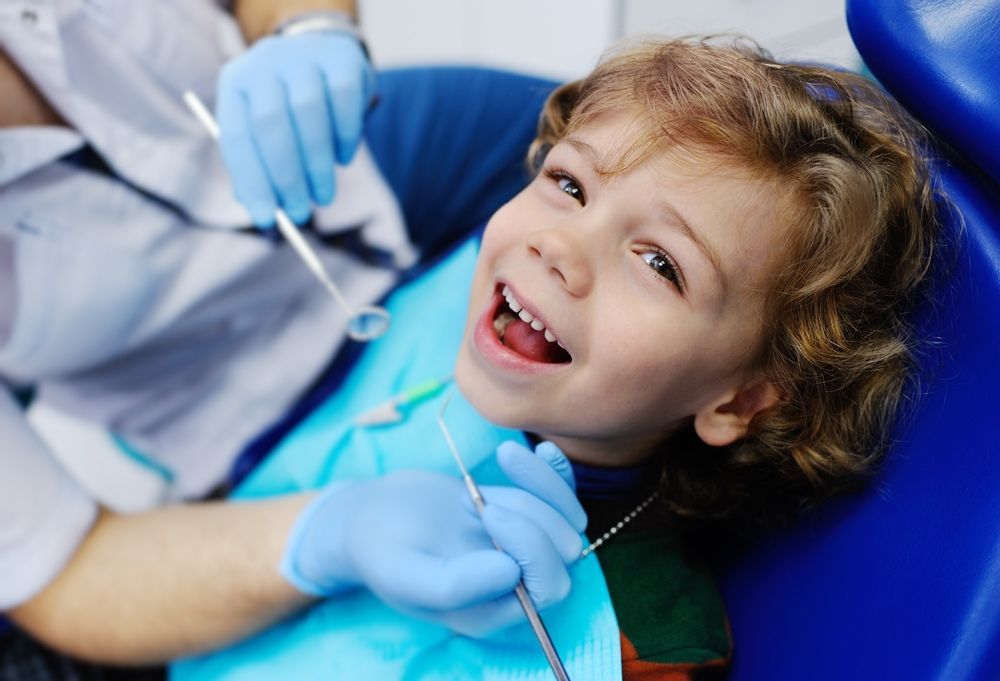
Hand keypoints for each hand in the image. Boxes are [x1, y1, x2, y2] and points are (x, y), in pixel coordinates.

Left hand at [215, 31, 373, 226]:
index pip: (236, 137)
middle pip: (270, 124)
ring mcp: (303, 55)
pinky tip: (344, 159)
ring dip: (317, 165)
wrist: (322, 52)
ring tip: (324, 195)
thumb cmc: (288, 106)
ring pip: (308, 113)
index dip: (251, 182)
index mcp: (235, 84)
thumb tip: (264, 213)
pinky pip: (344, 102)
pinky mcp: (341, 57)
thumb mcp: (265, 130)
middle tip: (299, 214)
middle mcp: (263, 62)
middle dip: (286, 177)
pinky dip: (345, 139)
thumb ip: (260, 166)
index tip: (266, 219)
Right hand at [280, 440, 586, 636]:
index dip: (531, 547)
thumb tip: (512, 573)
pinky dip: (555, 471)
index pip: (549, 586)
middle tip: (473, 499)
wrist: (370, 517)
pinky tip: (541, 449)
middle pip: (564, 550)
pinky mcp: (522, 514)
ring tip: (480, 479)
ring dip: (535, 488)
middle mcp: (517, 584)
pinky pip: (560, 495)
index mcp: (495, 611)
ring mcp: (522, 547)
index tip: (487, 511)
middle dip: (530, 514)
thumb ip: (454, 586)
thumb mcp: (405, 574)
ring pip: (566, 518)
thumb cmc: (382, 551)